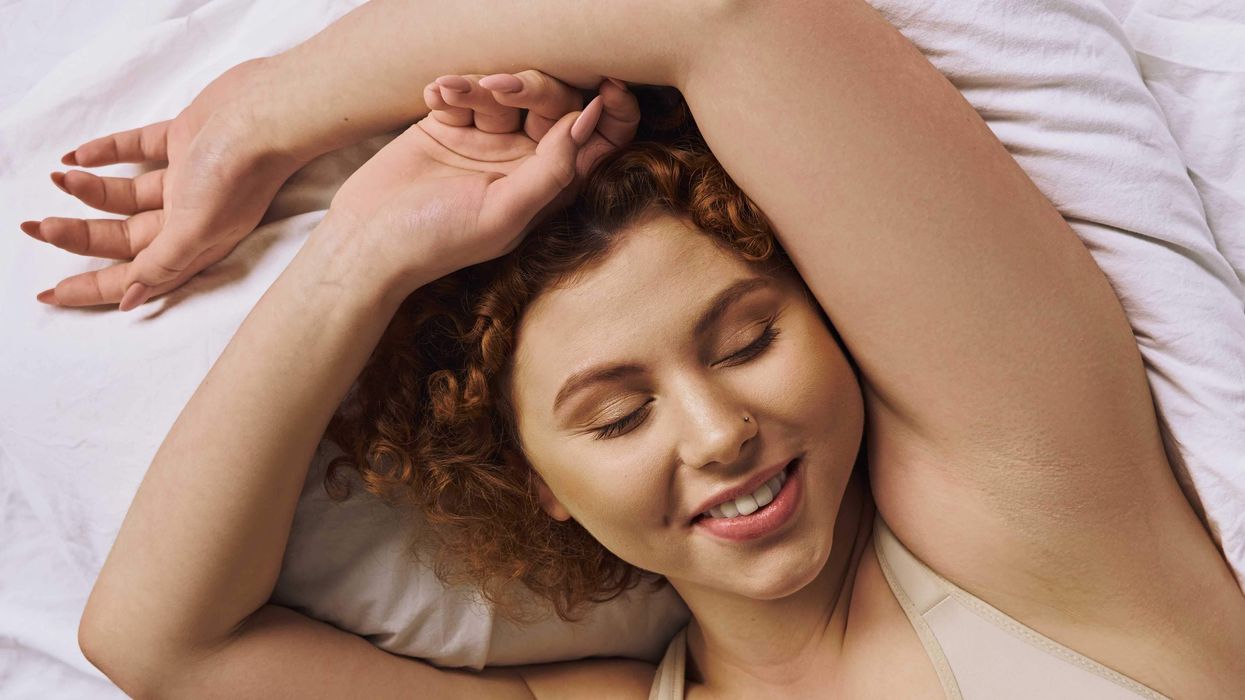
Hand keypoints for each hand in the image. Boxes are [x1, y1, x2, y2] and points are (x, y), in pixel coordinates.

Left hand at [22, 58, 306, 310]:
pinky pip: (136, 150)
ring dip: (90, 190)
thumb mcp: (197, 229)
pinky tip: (79, 154)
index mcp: (194, 244)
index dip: (94, 288)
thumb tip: (130, 300)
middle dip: (78, 236)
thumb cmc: (238, 174)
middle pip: (123, 237)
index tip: (51, 294)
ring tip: (61, 179)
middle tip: (36, 228)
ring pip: (125, 195)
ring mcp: (186, 179)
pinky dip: (107, 153)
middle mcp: (188, 217)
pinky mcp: (183, 142)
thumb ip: (161, 264)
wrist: (267, 114)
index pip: (135, 275)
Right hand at [322, 71, 639, 297]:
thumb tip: (589, 119)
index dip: (612, 112)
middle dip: (532, 86)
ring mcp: (487, 139)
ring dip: (481, 84)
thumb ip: (552, 168)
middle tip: (500, 89)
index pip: (599, 141)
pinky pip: (465, 89)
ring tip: (450, 93)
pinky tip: (434, 95)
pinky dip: (453, 86)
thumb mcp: (504, 212)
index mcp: (550, 185)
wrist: (366, 242)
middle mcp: (525, 159)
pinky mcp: (449, 123)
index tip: (605, 89)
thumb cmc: (439, 240)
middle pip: (554, 102)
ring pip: (507, 89)